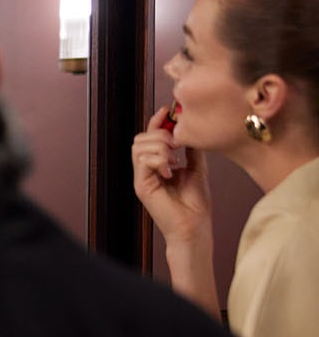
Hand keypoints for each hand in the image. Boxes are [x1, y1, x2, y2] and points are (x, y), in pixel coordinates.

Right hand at [131, 105, 211, 243]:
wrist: (194, 226)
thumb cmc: (195, 203)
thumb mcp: (197, 167)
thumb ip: (191, 149)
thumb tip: (190, 129)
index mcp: (156, 165)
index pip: (149, 136)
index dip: (156, 121)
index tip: (169, 110)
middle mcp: (145, 170)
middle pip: (140, 139)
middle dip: (159, 134)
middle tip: (178, 145)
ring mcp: (142, 178)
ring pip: (140, 147)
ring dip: (161, 147)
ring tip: (176, 159)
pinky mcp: (142, 186)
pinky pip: (143, 161)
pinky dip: (159, 160)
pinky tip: (172, 169)